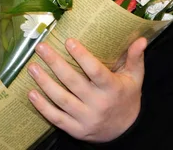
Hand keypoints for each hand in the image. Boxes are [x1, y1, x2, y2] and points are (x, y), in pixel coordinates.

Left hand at [27, 37, 146, 142]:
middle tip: (41, 47)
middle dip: (55, 63)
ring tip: (31, 67)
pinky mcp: (76, 130)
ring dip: (44, 82)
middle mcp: (98, 104)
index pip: (96, 71)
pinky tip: (31, 93)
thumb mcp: (135, 78)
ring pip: (61, 99)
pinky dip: (42, 106)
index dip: (82, 56)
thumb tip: (142, 39)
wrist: (126, 132)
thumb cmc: (127, 97)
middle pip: (73, 82)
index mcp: (113, 88)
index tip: (68, 41)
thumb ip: (135, 58)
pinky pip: (56, 118)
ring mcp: (86, 118)